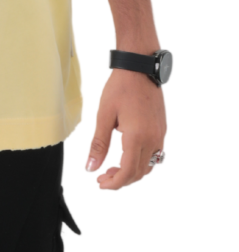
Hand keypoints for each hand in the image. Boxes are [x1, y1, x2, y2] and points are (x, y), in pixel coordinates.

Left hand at [86, 68, 166, 189]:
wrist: (139, 67)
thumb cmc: (120, 87)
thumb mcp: (104, 115)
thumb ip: (98, 144)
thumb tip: (91, 167)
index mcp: (137, 136)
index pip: (128, 171)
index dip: (114, 182)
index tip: (101, 183)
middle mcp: (152, 139)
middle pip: (139, 173)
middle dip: (121, 180)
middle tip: (103, 177)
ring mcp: (160, 134)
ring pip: (149, 166)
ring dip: (132, 172)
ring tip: (113, 168)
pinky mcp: (162, 129)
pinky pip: (155, 155)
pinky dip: (141, 162)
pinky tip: (127, 155)